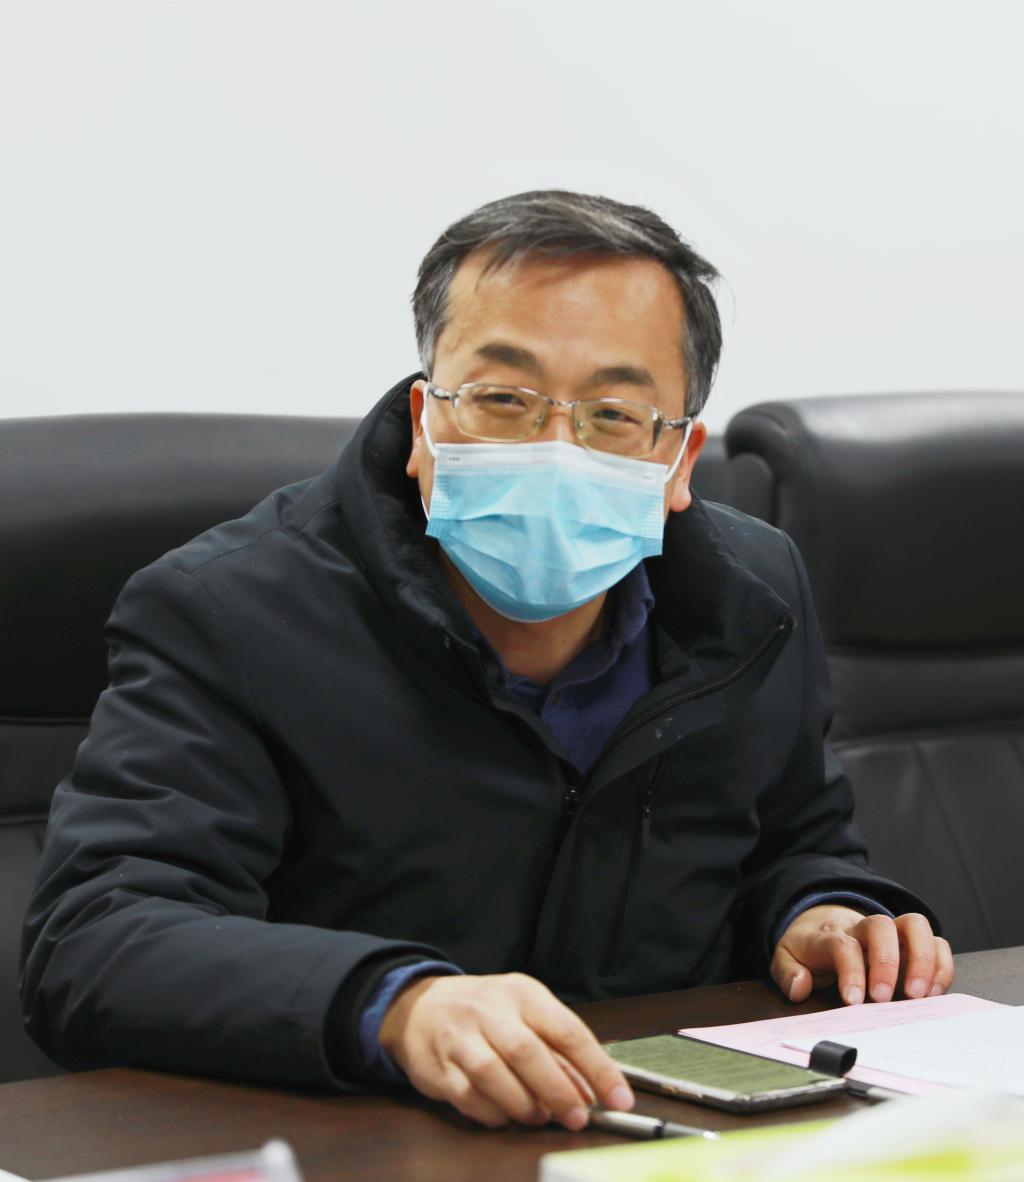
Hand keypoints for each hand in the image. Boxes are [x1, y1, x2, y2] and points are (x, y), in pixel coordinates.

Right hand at [378, 972, 633, 1128]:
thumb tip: (591, 1094)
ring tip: (539, 1117)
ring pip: (492, 1074)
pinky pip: (468, 1096)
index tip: (619, 1098)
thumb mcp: (526, 1014)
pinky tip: (505, 1115)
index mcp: (522, 993)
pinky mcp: (438, 1066)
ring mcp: (460, 1037)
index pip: (567, 1030)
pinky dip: (492, 1113)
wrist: (421, 1006)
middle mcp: (490, 1010)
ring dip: (523, 1104)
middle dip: (558, 1090)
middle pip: (527, 1052)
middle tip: (577, 1117)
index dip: (597, 1068)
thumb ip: (558, 1052)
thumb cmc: (488, 1012)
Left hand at [771, 906, 953, 1005]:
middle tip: (885, 998)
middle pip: (880, 925)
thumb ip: (788, 974)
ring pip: (914, 925)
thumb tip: (799, 987)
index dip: (851, 971)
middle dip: (887, 962)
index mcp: (831, 934)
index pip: (842, 943)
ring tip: (919, 996)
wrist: (822, 924)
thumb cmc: (809, 948)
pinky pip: (935, 941)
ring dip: (922, 959)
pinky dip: (940, 966)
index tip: (855, 1000)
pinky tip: (933, 993)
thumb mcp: (787, 960)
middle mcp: (863, 928)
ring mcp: (891, 933)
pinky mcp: (911, 943)